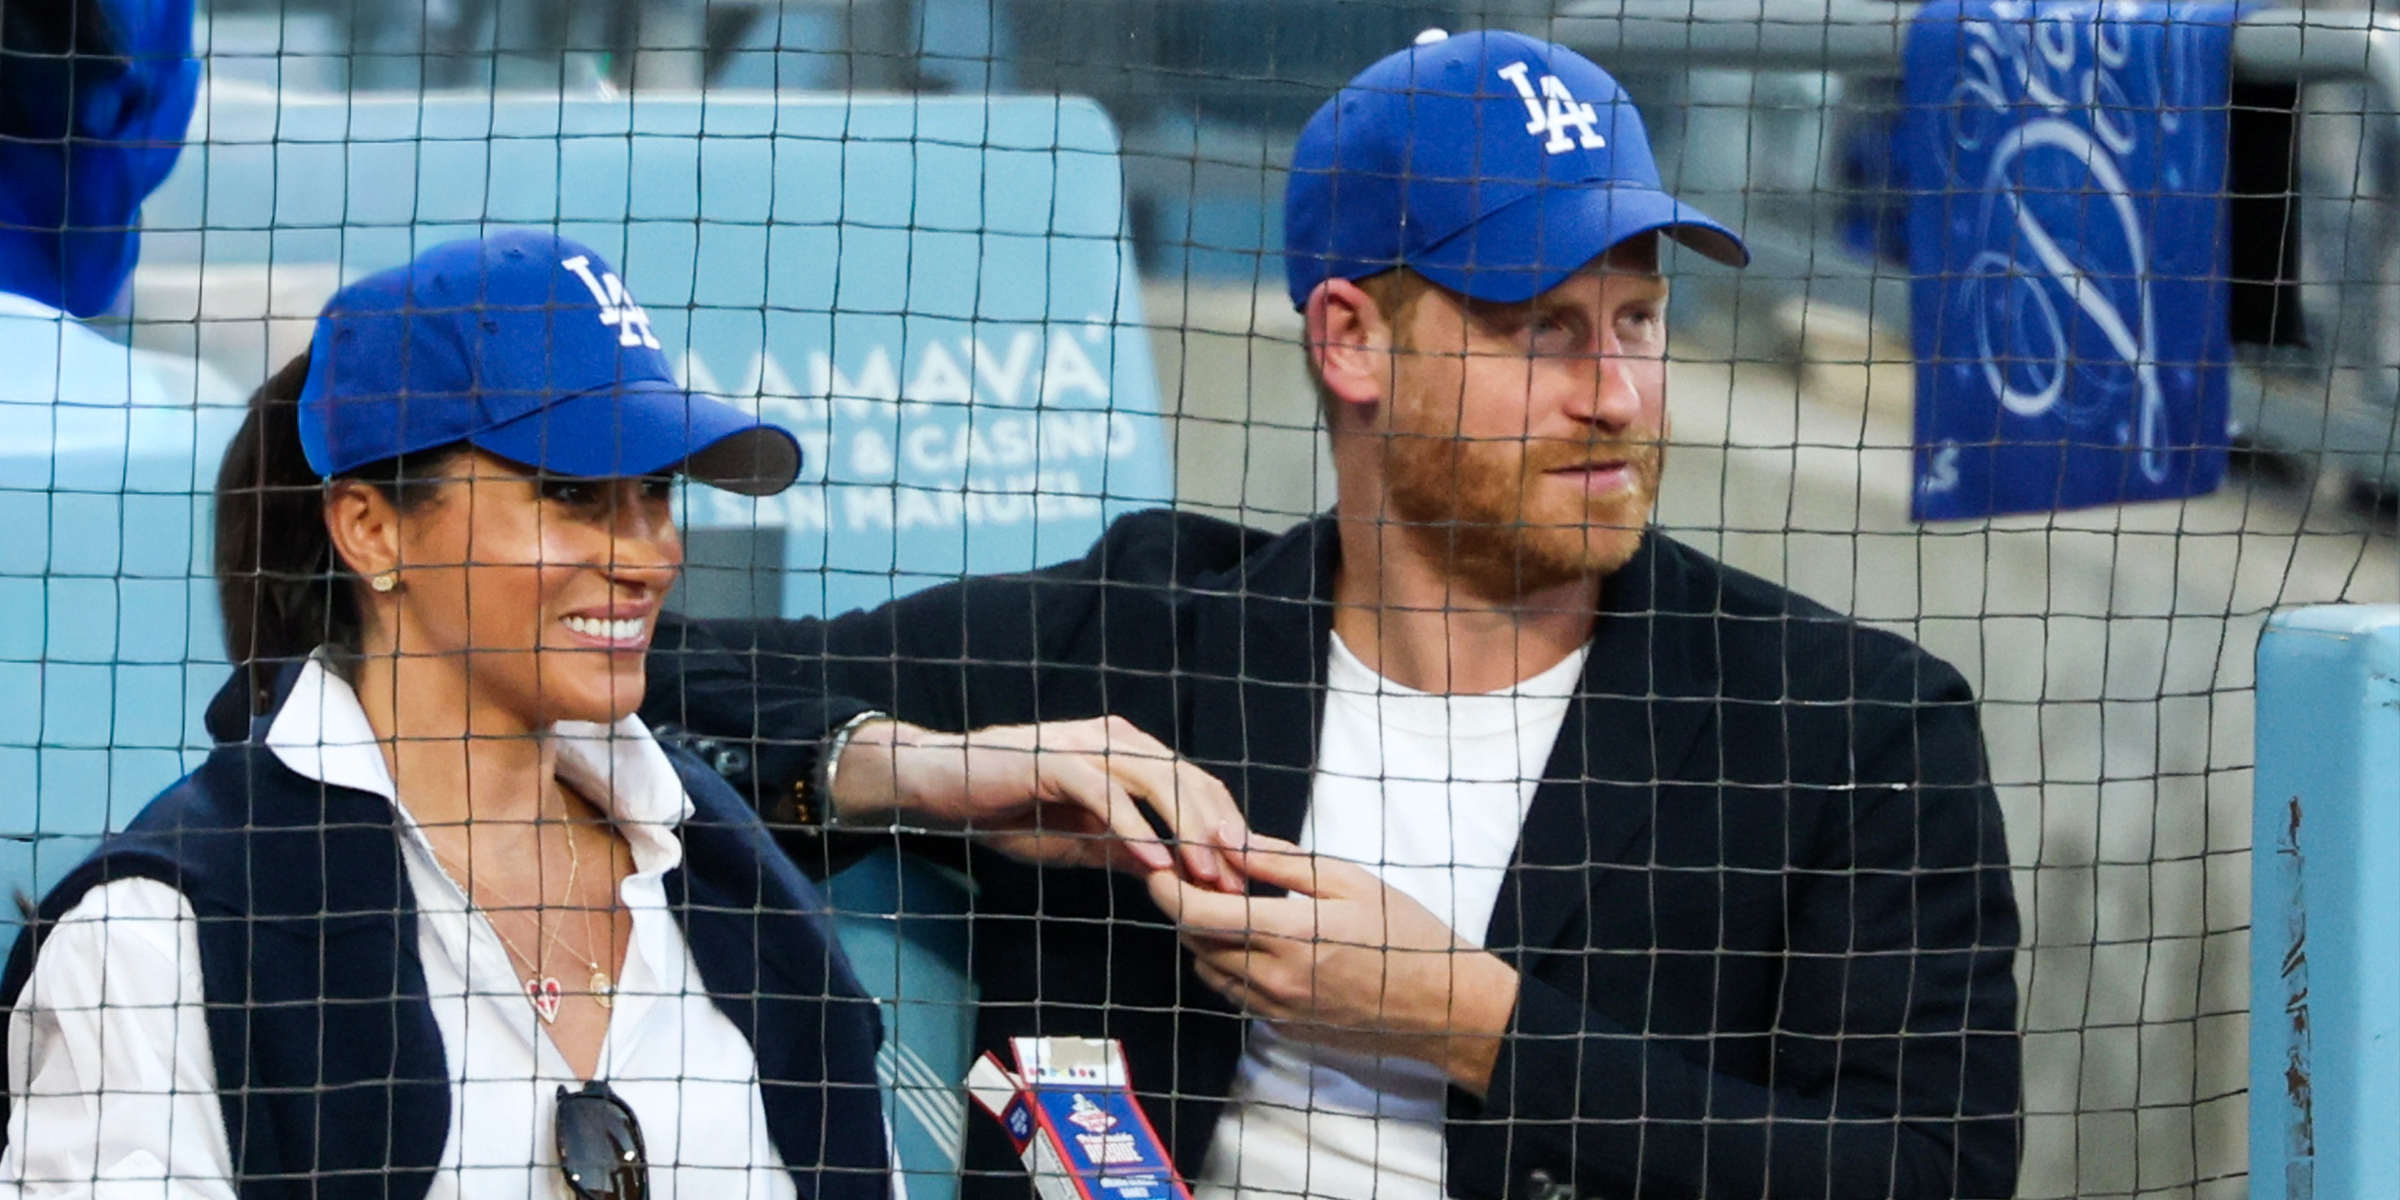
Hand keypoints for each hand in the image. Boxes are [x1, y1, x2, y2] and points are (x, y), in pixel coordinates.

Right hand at [833, 716, 1247, 889]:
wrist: (940, 788)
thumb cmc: (1008, 810)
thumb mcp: (1081, 839)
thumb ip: (1126, 848)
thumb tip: (1175, 874)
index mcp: (1126, 753)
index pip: (1193, 784)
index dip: (1224, 825)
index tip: (1247, 872)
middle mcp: (1114, 740)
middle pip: (1186, 780)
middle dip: (1219, 830)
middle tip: (1242, 878)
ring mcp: (1085, 746)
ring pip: (1156, 783)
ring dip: (1187, 831)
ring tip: (1208, 875)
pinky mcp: (1056, 760)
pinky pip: (1107, 795)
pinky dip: (1135, 829)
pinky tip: (1156, 864)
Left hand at [1146, 835, 1519, 1093]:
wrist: (1443, 1004)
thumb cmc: (1404, 933)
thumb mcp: (1347, 879)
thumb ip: (1277, 859)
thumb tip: (1224, 836)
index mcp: (1289, 934)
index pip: (1198, 915)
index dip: (1167, 890)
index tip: (1158, 867)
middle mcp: (1275, 979)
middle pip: (1194, 943)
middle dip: (1184, 908)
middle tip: (1195, 877)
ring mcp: (1277, 1010)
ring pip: (1210, 970)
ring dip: (1204, 939)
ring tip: (1227, 907)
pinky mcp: (1284, 1028)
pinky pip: (1235, 994)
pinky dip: (1229, 965)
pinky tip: (1254, 942)